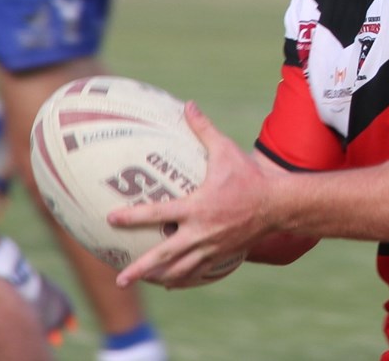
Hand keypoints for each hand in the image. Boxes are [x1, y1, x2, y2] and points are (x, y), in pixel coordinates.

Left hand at [107, 102, 272, 287]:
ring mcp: (211, 248)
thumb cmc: (249, 177)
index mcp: (197, 207)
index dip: (132, 216)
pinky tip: (170, 283)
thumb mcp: (226, 150)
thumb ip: (203, 129)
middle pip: (164, 255)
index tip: (111, 219)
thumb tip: (188, 105)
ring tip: (140, 282)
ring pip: (180, 270)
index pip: (158, 213)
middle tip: (120, 279)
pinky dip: (182, 279)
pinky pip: (198, 273)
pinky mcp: (221, 256)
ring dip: (158, 277)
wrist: (277, 206)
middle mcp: (200, 232)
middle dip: (141, 268)